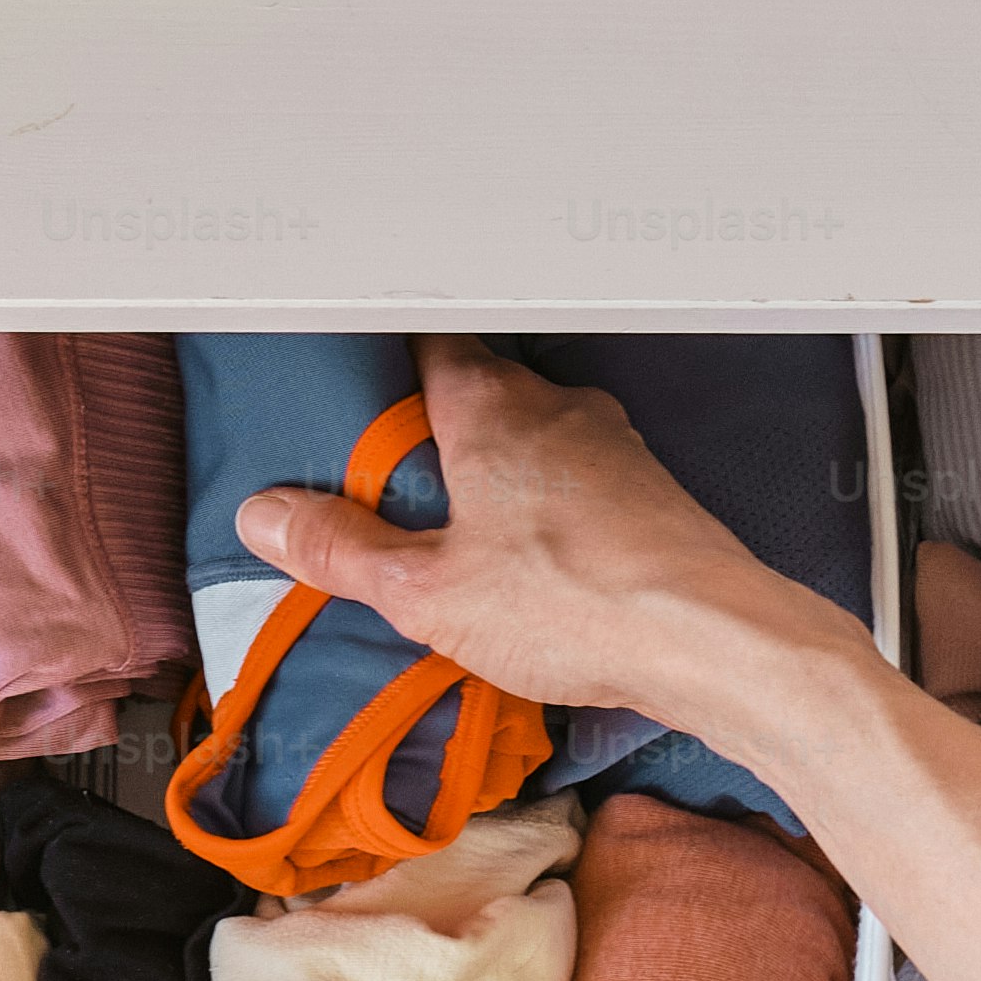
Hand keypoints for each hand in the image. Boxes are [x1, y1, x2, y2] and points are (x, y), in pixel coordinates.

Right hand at [234, 337, 871, 738]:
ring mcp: (609, 446)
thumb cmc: (581, 601)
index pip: (422, 342)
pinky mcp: (646, 494)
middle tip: (384, 490)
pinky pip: (573, 482)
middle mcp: (555, 407)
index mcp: (489, 403)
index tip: (346, 402)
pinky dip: (542, 508)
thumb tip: (270, 518)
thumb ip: (341, 550)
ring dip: (491, 474)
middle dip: (428, 434)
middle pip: (473, 391)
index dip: (380, 369)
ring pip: (528, 437)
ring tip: (452, 537)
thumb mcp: (426, 590)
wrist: (710, 638)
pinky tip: (527, 564)